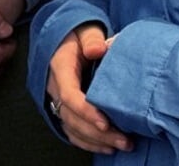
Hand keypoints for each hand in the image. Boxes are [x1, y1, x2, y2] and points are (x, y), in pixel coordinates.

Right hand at [46, 22, 130, 153]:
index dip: (85, 111)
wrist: (67, 38)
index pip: (68, 95)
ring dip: (96, 141)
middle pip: (72, 118)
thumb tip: (97, 51)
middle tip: (124, 140)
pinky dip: (88, 143)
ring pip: (73, 128)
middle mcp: (55, 88)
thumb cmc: (79, 34)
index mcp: (60, 68)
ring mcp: (57, 101)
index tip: (104, 123)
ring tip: (122, 145)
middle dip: (97, 133)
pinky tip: (107, 147)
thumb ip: (92, 39)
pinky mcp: (64, 109)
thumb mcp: (85, 30)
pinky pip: (72, 131)